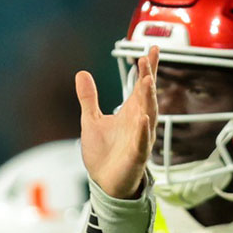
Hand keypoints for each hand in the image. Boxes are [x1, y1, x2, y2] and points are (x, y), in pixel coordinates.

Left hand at [78, 45, 158, 198]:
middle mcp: (139, 123)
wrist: (104, 182)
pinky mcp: (136, 156)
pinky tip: (144, 119)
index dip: (147, 69)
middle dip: (148, 78)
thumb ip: (89, 98)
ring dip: (148, 99)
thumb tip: (81, 73)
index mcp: (130, 113)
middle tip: (147, 58)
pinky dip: (143, 131)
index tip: (151, 49)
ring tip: (147, 81)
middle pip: (146, 96)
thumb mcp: (91, 120)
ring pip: (148, 116)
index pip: (141, 86)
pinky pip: (142, 142)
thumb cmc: (104, 153)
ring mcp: (140, 139)